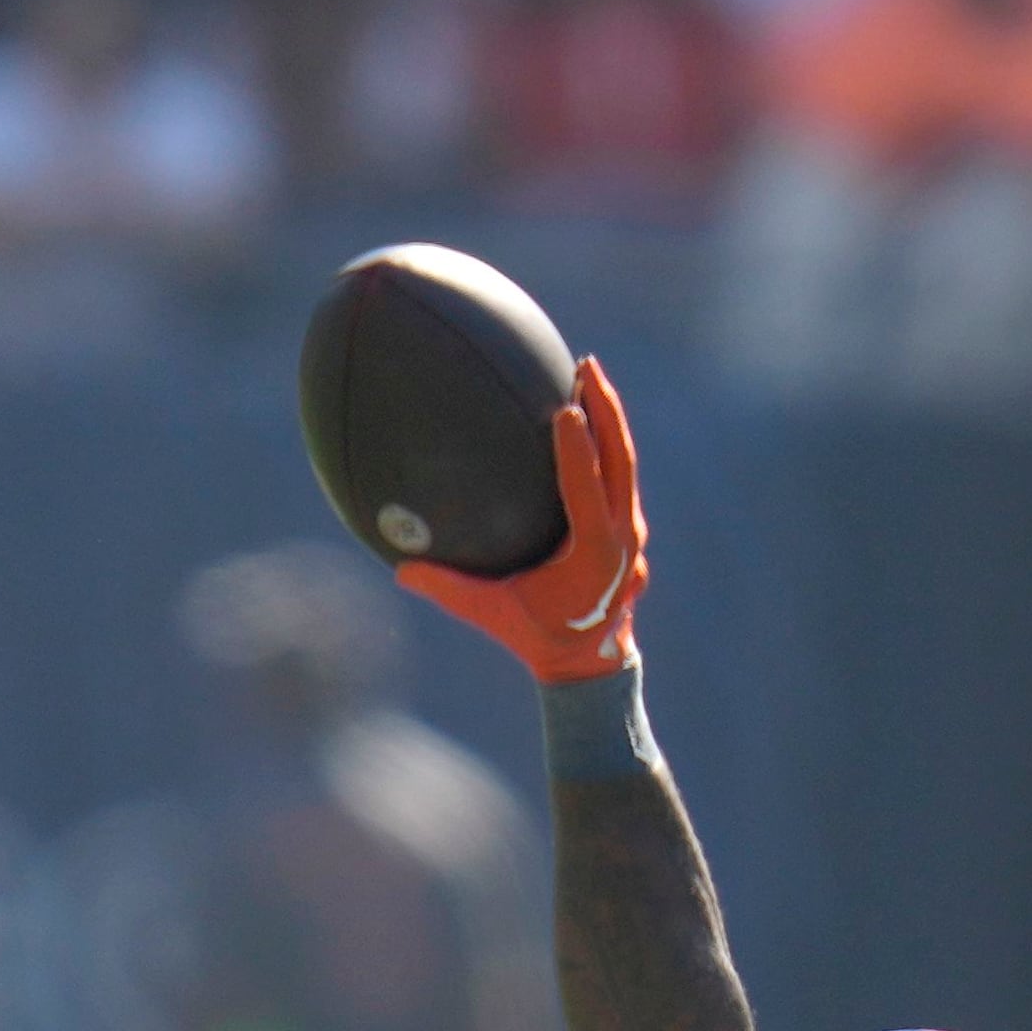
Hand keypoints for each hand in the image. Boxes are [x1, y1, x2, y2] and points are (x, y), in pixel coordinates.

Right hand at [401, 355, 643, 682]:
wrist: (590, 664)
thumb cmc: (536, 638)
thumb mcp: (490, 614)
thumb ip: (449, 590)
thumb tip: (400, 567)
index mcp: (594, 556)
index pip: (589, 492)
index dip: (580, 451)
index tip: (568, 409)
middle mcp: (622, 539)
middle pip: (621, 463)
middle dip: (605, 412)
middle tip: (587, 366)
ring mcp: (632, 533)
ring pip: (625, 465)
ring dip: (609, 419)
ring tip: (588, 373)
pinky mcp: (628, 528)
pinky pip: (619, 475)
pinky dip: (604, 442)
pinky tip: (584, 411)